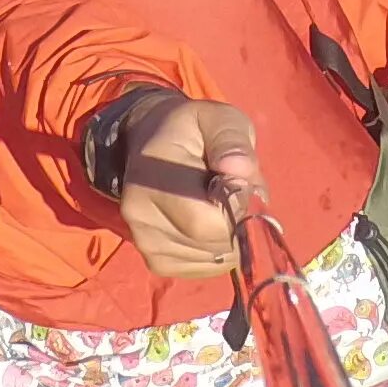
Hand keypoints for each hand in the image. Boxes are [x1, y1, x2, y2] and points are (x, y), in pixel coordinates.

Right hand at [119, 96, 257, 277]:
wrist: (152, 144)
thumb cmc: (192, 130)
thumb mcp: (218, 118)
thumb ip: (232, 140)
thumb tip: (241, 171)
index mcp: (152, 174)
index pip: (204, 220)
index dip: (239, 211)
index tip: (247, 187)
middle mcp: (140, 214)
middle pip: (212, 243)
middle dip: (239, 223)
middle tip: (238, 192)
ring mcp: (144, 242)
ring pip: (213, 259)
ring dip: (231, 236)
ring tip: (220, 204)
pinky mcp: (156, 261)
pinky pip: (204, 267)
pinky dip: (220, 250)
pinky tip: (211, 222)